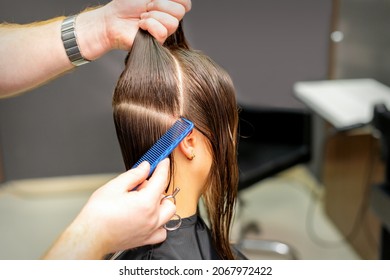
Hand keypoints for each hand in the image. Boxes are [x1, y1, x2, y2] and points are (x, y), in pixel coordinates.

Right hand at [43, 159, 174, 258]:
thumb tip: (145, 167)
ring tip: (144, 201)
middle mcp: (152, 218)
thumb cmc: (98, 215)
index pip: (161, 180)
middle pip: (166, 197)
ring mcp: (150, 230)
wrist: (90, 237)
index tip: (163, 161)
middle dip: (157, 188)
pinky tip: (148, 217)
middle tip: (141, 185)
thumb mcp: (114, 186)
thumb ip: (134, 175)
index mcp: (146, 203)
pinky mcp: (145, 239)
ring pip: (167, 214)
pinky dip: (160, 223)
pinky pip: (162, 231)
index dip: (163, 167)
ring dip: (160, 204)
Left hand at [106, 0, 190, 46]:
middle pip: (180, 12)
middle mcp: (168, 19)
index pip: (186, 4)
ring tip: (142, 17)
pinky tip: (140, 26)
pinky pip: (162, 32)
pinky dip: (149, 25)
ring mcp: (164, 32)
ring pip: (173, 23)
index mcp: (168, 7)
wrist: (112, 19)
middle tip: (147, 7)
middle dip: (161, 5)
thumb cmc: (125, 5)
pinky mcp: (157, 42)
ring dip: (154, 16)